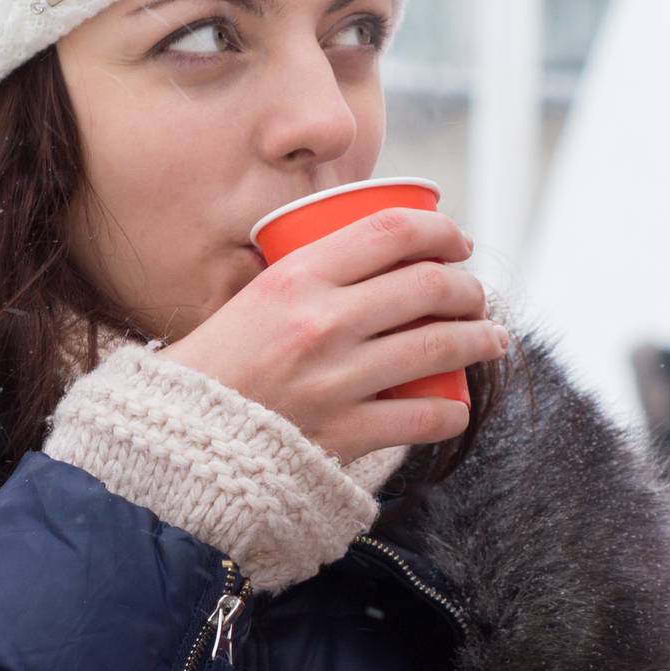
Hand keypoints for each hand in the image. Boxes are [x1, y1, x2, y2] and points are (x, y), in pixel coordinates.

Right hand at [161, 209, 507, 465]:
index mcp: (295, 278)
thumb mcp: (249, 302)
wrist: (177, 442)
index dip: (439, 229)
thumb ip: (302, 282)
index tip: (455, 240)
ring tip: (492, 338)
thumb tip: (364, 260)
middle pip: (428, 286)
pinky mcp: (345, 433)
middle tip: (476, 294)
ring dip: (480, 339)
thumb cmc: (213, 368)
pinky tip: (457, 407)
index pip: (391, 231)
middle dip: (469, 287)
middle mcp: (321, 321)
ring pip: (439, 346)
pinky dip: (451, 412)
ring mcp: (336, 379)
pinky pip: (423, 418)